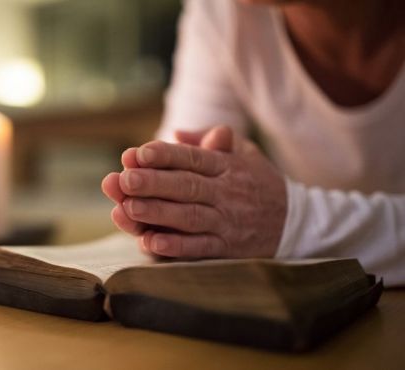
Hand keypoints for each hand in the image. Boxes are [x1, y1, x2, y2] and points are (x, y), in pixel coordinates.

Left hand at [102, 126, 286, 258]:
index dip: (165, 155)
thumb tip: (176, 134)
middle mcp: (227, 193)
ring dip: (158, 214)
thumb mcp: (243, 152)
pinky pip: (200, 248)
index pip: (193, 158)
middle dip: (154, 182)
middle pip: (187, 186)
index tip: (137, 153)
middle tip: (125, 179)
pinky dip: (176, 247)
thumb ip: (211, 140)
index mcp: (227, 166)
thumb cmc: (257, 182)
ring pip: (189, 217)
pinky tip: (151, 243)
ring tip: (128, 208)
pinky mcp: (227, 249)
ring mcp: (227, 222)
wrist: (295, 223)